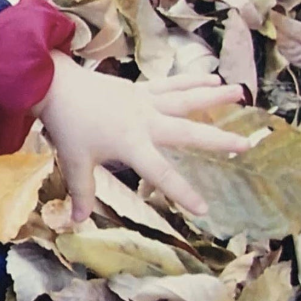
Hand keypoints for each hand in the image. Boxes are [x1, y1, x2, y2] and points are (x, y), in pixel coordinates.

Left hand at [33, 53, 250, 222]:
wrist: (54, 85)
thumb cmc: (66, 126)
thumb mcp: (74, 163)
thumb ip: (81, 192)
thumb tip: (75, 222)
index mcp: (131, 144)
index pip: (161, 173)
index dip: (182, 192)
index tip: (204, 209)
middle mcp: (145, 121)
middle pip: (187, 133)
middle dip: (218, 141)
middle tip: (247, 145)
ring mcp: (144, 102)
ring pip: (185, 100)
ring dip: (213, 97)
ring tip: (241, 92)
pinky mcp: (139, 88)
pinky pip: (170, 85)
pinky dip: (190, 80)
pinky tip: (211, 78)